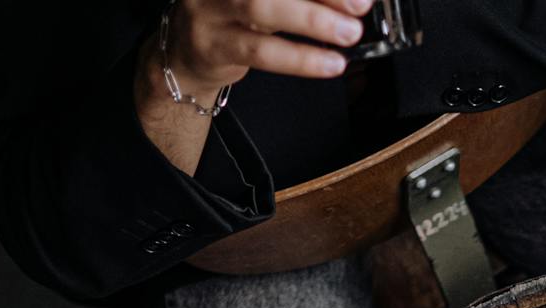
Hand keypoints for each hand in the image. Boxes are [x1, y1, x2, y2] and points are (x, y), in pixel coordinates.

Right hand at [149, 0, 374, 95]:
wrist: (185, 55)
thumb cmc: (236, 16)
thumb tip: (351, 0)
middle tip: (360, 4)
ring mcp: (209, 7)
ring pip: (262, 8)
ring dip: (313, 21)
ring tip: (350, 33)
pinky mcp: (213, 45)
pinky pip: (261, 51)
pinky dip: (300, 57)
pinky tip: (330, 63)